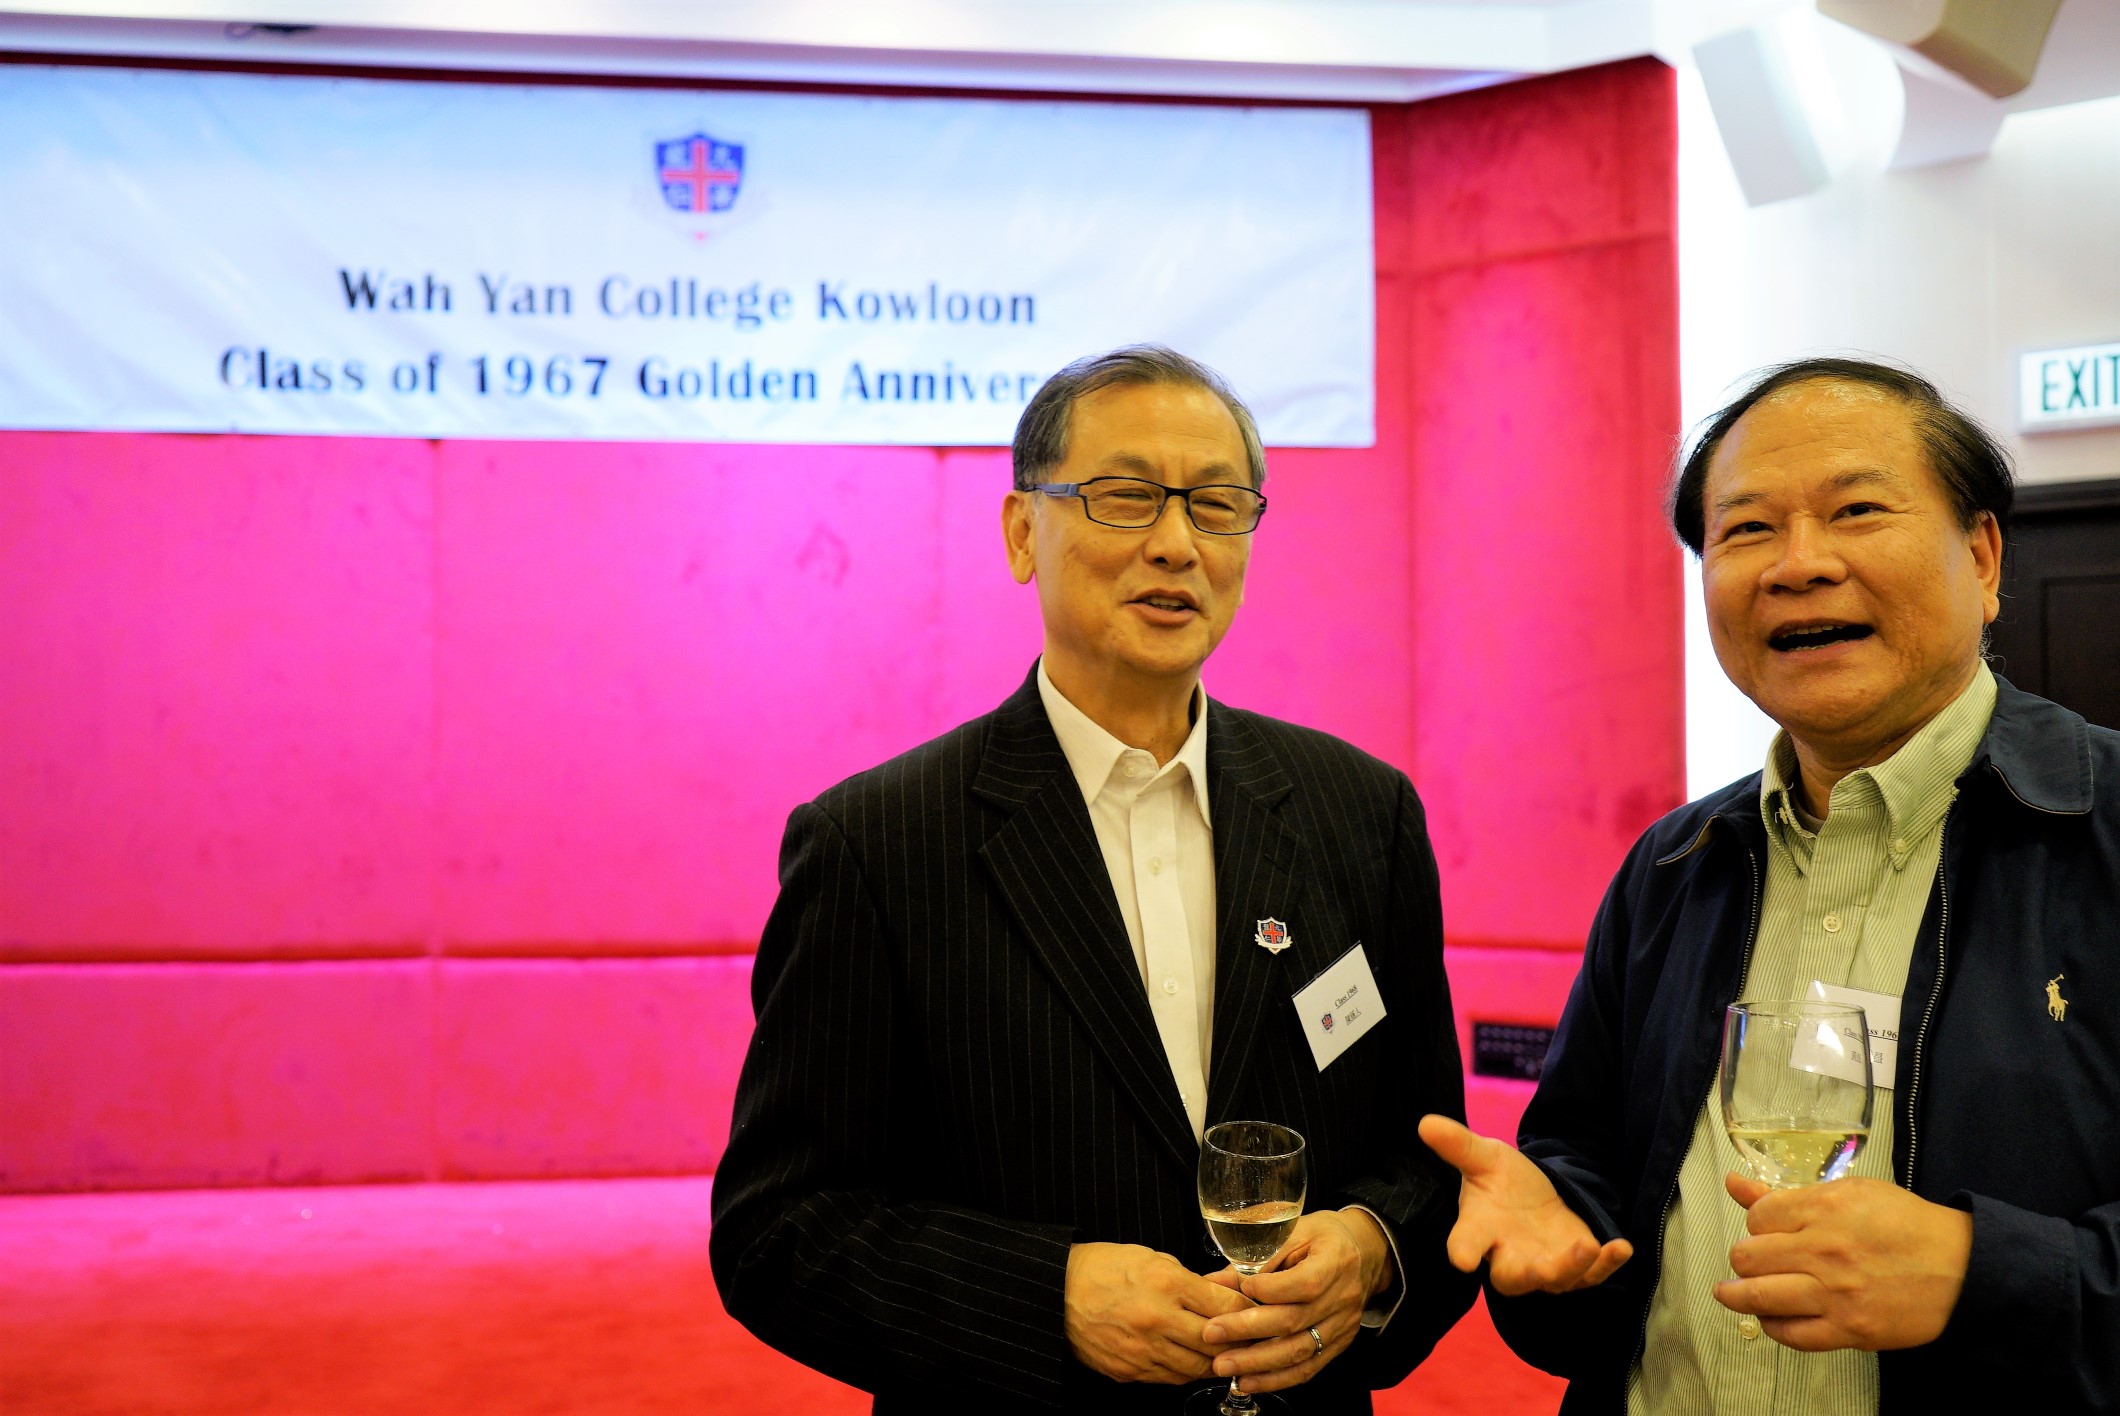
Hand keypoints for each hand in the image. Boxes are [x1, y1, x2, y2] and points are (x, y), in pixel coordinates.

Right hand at [1064, 1242, 1255, 1384]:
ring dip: (1214, 1361)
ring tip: (1225, 1353)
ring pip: (1198, 1367)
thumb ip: (1190, 1278)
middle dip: (1239, 1341)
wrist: (1056, 1292)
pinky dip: (1186, 1370)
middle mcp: (1158, 1320)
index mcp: (1167, 1283)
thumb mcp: (1151, 1258)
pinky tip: (1191, 1360)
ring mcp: (1143, 1351)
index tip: (1256, 1310)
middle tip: (1251, 1338)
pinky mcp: (1129, 1372)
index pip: (1226, 1305)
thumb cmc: (1104, 1267)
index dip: (1247, 1309)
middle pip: (1218, 1342)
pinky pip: (1171, 1378)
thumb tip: (1224, 1291)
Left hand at [1198, 1209, 1387, 1394]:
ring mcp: (1342, 1325)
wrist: (1365, 1253)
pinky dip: (1276, 1379)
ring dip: (1257, 1363)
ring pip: (1299, 1351)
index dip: (1269, 1289)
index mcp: (1335, 1260)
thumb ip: (1257, 1257)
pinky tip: (1249, 1381)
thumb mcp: (1294, 1231)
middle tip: (1211, 1334)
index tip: (1237, 1289)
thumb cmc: (1323, 1237)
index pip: (1304, 1283)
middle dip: (1247, 1331)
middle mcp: (1343, 1297)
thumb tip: (1212, 1282)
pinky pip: (1308, 1369)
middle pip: (1294, 1321)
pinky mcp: (1338, 1345)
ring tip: (1224, 1366)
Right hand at [1419, 1114, 1632, 1294]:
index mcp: (1480, 1229)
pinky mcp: (1577, 1268)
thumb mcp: (1484, 1157)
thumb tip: (1425, 1122)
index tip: (1462, 1258)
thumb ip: (1459, 1145)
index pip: (1465, 1244)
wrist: (1534, 1197)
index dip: (1463, 1252)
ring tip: (1587, 1245)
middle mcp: (1509, 1256)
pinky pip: (1593, 1274)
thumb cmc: (1502, 1182)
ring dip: (1571, 1267)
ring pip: (1556, 1280)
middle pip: (1511, 1278)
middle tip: (1535, 1267)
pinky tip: (1622, 1247)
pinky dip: (1607, 1264)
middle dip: (1523, 1274)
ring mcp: (1545, 1266)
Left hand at [1714, 1173, 1971, 1350]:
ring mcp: (1835, 1294)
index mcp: (1823, 1209)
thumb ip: (1785, 1194)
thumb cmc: (1905, 1224)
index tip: (1766, 1230)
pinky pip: (1792, 1335)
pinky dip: (1774, 1326)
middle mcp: (1823, 1251)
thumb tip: (1733, 1185)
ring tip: (1731, 1293)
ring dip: (1738, 1295)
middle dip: (1743, 1259)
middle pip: (1748, 1258)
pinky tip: (1772, 1317)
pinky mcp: (1849, 1330)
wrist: (1962, 1269)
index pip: (1757, 1217)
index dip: (1756, 1224)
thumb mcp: (1848, 1193)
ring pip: (1759, 1297)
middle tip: (1750, 1262)